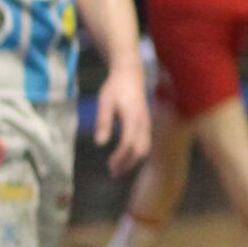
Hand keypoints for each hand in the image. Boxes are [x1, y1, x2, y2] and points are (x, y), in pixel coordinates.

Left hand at [93, 63, 151, 177]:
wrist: (130, 74)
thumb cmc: (115, 87)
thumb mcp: (104, 102)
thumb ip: (103, 122)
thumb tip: (99, 144)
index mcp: (132, 117)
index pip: (128, 143)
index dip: (119, 157)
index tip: (109, 165)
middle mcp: (143, 122)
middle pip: (140, 150)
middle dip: (127, 164)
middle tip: (112, 172)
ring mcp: (147, 123)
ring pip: (144, 149)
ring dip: (131, 161)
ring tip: (116, 168)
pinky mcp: (147, 124)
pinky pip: (145, 143)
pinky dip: (135, 154)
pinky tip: (123, 157)